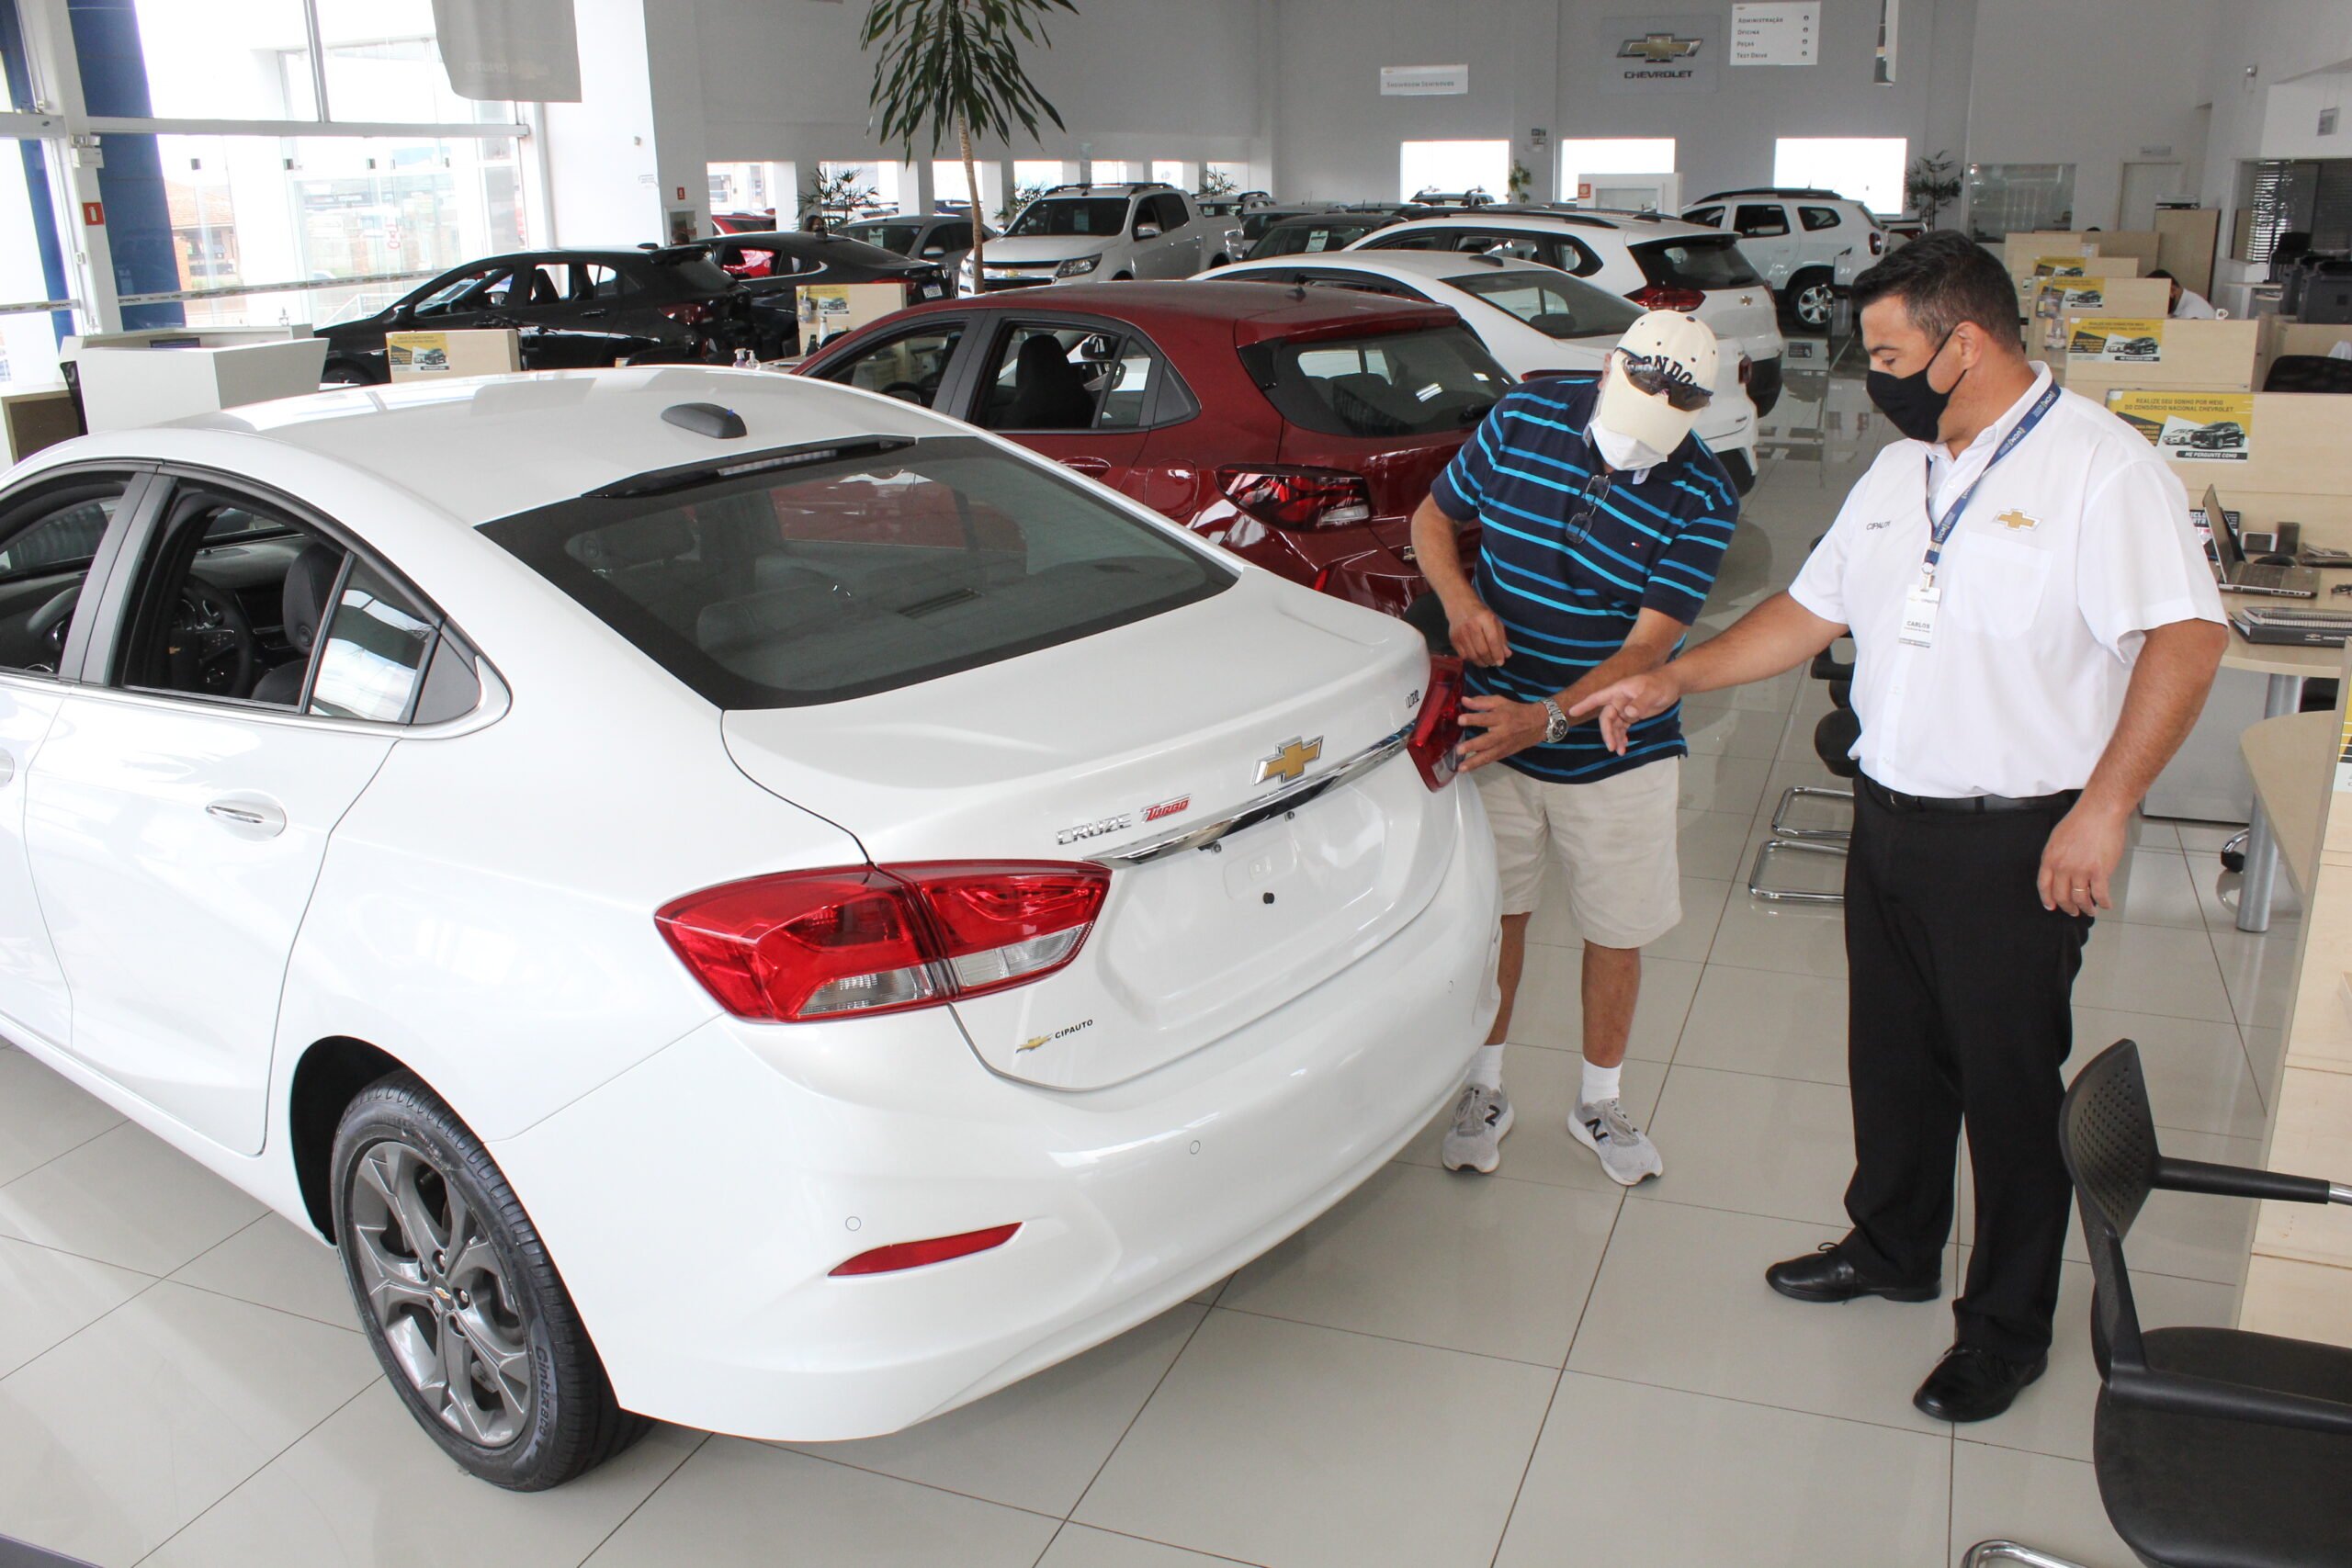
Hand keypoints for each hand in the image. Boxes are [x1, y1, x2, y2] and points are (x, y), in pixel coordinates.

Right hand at [1444, 591, 1509, 666]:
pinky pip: (1463, 655)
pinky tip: (1476, 657)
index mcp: (1485, 619)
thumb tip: (1507, 655)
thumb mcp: (1495, 621)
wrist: (1460, 604)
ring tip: (1486, 662)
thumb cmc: (1481, 613)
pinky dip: (1471, 660)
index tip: (1501, 662)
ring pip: (1473, 656)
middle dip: (1490, 660)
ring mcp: (1461, 633)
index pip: (1493, 641)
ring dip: (1481, 662)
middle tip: (1493, 663)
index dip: (1498, 654)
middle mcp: (1472, 626)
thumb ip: (1502, 638)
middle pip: (1482, 651)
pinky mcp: (1453, 639)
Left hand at [1457, 694, 1547, 771]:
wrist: (1537, 724)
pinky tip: (1468, 768)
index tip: (1460, 720)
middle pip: (1486, 740)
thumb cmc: (1515, 711)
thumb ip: (1481, 701)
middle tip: (1459, 749)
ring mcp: (1503, 746)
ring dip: (1474, 762)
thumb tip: (1463, 700)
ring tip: (1461, 768)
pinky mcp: (1504, 754)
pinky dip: (1479, 765)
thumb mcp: (1500, 702)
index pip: (1485, 719)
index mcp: (1501, 717)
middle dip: (1472, 745)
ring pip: (1488, 755)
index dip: (1473, 719)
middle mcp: (1502, 733)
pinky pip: (1490, 760)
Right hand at [1568, 669, 1683, 754]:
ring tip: (1621, 751)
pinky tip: (1625, 745)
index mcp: (1618, 691)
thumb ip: (1640, 703)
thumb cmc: (1661, 684)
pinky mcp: (1632, 714)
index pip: (1597, 698)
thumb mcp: (1652, 692)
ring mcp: (1625, 708)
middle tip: (1612, 747)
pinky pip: (1623, 727)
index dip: (1583, 705)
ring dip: (1615, 738)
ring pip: (1614, 725)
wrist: (1673, 684)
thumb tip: (1628, 714)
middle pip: (1606, 718)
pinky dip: (1622, 736)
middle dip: (1607, 733)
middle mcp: (1618, 700)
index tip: (1571, 712)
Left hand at [2038, 800, 2126, 915]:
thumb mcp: (2057, 838)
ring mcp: (2081, 871)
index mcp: (2050, 858)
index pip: (2044, 885)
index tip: (2051, 906)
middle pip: (2062, 895)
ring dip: (2086, 908)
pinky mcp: (2100, 872)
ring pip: (2081, 898)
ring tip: (2090, 911)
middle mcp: (2063, 867)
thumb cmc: (2081, 820)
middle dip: (2067, 907)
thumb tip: (2059, 870)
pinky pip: (2100, 894)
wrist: (2100, 813)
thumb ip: (2057, 856)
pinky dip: (2103, 902)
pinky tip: (2105, 905)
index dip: (2047, 899)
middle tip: (2072, 911)